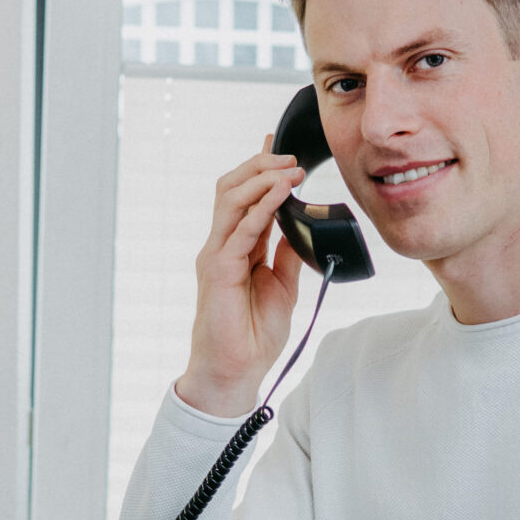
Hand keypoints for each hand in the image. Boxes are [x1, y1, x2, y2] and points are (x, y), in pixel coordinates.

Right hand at [175, 137, 306, 417]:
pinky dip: (262, 207)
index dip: (260, 169)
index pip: (244, 197)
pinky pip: (241, 229)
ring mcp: (216, 256)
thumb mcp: (283, 285)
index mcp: (236, 248)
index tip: (281, 147)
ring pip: (230, 200)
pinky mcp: (219, 271)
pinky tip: (282, 193)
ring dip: (262, 179)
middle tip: (291, 156)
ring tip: (290, 169)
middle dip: (260, 166)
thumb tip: (303, 226)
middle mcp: (221, 246)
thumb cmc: (253, 335)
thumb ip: (288, 254)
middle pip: (231, 188)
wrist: (236, 371)